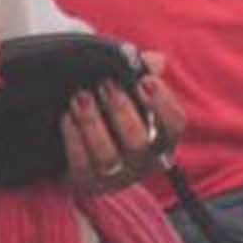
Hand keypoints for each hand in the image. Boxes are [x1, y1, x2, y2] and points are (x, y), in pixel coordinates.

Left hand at [58, 56, 185, 197]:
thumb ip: (143, 74)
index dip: (162, 103)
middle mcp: (143, 161)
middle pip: (139, 142)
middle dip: (121, 110)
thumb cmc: (115, 115)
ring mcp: (116, 176)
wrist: (84, 150)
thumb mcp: (131, 95)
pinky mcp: (88, 182)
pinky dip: (74, 139)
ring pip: (108, 156)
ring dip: (93, 123)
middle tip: (105, 84)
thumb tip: (154, 60)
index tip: (145, 80)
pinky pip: (81, 163)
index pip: (175, 124)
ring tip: (81, 97)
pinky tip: (67, 117)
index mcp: (162, 138)